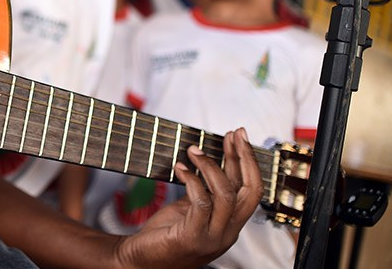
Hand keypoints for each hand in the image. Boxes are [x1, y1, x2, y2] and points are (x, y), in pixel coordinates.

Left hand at [117, 128, 262, 268]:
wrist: (139, 263)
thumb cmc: (163, 237)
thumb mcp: (190, 210)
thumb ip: (205, 192)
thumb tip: (210, 162)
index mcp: (230, 225)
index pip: (251, 190)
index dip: (248, 162)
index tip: (239, 137)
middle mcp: (227, 233)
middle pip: (250, 192)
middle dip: (244, 158)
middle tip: (233, 134)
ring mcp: (212, 238)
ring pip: (227, 195)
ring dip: (210, 166)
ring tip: (193, 150)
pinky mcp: (192, 238)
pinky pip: (201, 202)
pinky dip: (191, 180)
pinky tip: (179, 169)